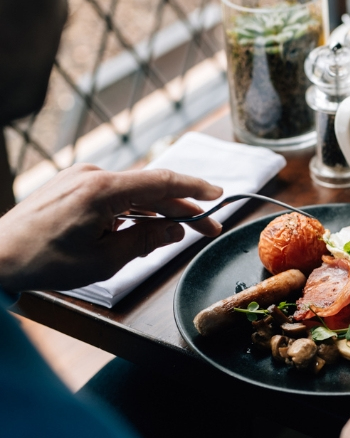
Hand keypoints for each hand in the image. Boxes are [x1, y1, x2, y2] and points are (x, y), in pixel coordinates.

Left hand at [0, 164, 222, 292]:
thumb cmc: (43, 261)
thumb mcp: (104, 260)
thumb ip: (146, 240)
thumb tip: (175, 229)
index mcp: (104, 190)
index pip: (163, 181)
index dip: (195, 188)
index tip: (218, 194)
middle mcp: (93, 176)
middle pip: (152, 187)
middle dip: (182, 207)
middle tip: (208, 226)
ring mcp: (80, 179)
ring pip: (133, 192)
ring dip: (158, 210)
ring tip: (181, 230)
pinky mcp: (71, 187)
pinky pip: (114, 194)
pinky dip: (134, 209)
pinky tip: (145, 226)